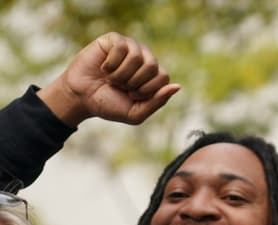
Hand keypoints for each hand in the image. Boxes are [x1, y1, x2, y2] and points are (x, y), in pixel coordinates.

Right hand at [39, 33, 179, 126]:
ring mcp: (130, 48)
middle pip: (152, 66)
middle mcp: (145, 59)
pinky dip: (111, 63)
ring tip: (112, 79)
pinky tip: (104, 67)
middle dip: (134, 82)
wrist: (82, 98)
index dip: (147, 89)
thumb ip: (158, 101)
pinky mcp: (113, 40)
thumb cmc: (110, 105)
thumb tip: (177, 86)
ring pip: (137, 57)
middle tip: (122, 87)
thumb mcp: (136, 113)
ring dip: (121, 74)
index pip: (163, 77)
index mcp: (154, 76)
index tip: (132, 95)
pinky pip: (121, 47)